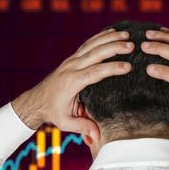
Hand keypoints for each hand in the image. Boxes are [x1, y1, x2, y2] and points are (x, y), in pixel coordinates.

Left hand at [11, 28, 134, 137]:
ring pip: (92, 45)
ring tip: (126, 34)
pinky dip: (100, 37)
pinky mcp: (72, 59)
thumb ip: (82, 127)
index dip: (112, 68)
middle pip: (95, 53)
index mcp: (72, 82)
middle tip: (131, 45)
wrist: (37, 101)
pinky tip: (112, 32)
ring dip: (109, 38)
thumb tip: (97, 137)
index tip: (128, 66)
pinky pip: (88, 44)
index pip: (95, 72)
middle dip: (114, 48)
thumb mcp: (66, 123)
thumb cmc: (53, 113)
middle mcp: (71, 68)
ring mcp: (71, 61)